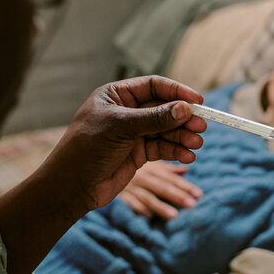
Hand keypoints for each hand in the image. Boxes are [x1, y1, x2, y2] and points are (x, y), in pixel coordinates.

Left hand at [0, 76, 205, 273]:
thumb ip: (155, 118)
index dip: (177, 91)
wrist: (71, 187)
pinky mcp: (138, 153)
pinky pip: (162, 148)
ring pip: (166, 130)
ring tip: (196, 144)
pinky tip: (187, 156)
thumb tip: (186, 108)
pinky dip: (176, 151)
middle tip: (202, 126)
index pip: (153, 86)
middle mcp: (127, 112)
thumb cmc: (87, 148)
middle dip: (183, 118)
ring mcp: (133, 133)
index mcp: (117, 96)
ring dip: (182, 136)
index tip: (198, 100)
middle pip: (164, 109)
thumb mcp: (121, 127)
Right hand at [120, 160, 202, 218]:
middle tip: (192, 205)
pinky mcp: (119, 194)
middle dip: (177, 195)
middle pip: (162, 186)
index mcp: (152, 168)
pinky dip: (137, 207)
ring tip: (174, 215)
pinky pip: (128, 201)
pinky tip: (148, 216)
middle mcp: (143, 176)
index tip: (199, 195)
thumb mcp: (148, 163)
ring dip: (160, 206)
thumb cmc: (128, 162)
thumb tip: (186, 170)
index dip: (185, 186)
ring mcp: (130, 185)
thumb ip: (166, 168)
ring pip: (147, 196)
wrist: (101, 164)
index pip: (171, 178)